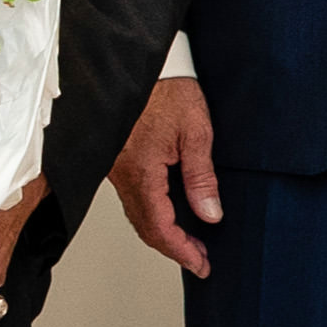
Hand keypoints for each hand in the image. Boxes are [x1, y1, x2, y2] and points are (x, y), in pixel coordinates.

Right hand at [115, 74, 220, 279]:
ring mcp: (116, 169)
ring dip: (163, 232)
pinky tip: (172, 212)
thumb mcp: (195, 131)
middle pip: (145, 227)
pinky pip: (132, 197)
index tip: (201, 264)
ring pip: (137, 214)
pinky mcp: (116, 159)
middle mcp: (123, 175)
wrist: (142, 62)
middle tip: (200, 259)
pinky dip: (152, 213)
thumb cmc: (167, 89)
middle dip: (173, 248)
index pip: (160, 227)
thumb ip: (201, 176)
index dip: (181, 251)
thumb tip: (210, 214)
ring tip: (191, 241)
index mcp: (142, 171)